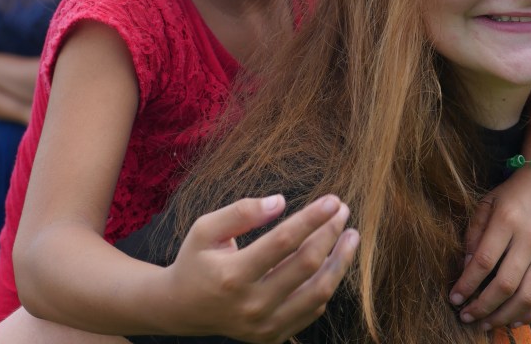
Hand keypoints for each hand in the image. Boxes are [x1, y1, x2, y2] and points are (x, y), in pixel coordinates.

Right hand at [162, 194, 358, 342]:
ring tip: (351, 237)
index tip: (332, 200)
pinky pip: (312, 310)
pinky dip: (327, 284)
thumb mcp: (206, 228)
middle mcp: (251, 305)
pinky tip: (332, 262)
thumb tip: (281, 201)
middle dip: (331, 233)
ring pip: (318, 292)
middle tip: (343, 211)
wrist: (180, 309)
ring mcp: (264, 326)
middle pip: (307, 265)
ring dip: (341, 262)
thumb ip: (242, 212)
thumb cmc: (196, 261)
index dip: (312, 218)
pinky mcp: (272, 336)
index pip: (284, 241)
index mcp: (233, 275)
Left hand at [449, 169, 530, 329]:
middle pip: (505, 285)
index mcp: (508, 222)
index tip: (454, 298)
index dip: (467, 284)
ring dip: (503, 317)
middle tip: (465, 317)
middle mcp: (530, 240)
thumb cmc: (513, 193)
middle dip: (481, 307)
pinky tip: (512, 321)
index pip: (485, 262)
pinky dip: (530, 315)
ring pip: (526, 298)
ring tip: (485, 324)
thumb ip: (474, 233)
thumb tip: (466, 268)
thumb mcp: (487, 202)